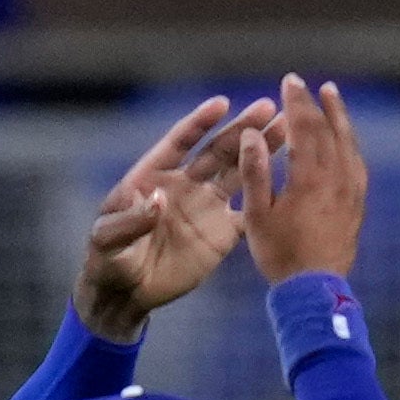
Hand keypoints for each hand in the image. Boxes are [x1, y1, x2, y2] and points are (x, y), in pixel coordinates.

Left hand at [76, 94, 270, 341]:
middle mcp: (185, 183)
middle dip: (242, 130)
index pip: (180, 142)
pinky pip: (250, 213)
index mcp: (155, 174)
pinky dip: (268, 199)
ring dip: (262, 152)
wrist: (125, 293)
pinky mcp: (223, 234)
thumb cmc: (108, 259)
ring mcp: (207, 206)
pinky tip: (291, 183)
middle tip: (268, 107)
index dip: (199, 123)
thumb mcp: (107, 238)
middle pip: (218, 150)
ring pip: (239, 173)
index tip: (221, 105)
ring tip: (287, 128)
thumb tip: (158, 199)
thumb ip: (130, 219)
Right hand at [235, 76, 368, 285]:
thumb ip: (256, 172)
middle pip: (326, 129)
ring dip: (338, 115)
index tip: (289, 81)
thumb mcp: (257, 216)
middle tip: (302, 83)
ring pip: (347, 141)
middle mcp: (335, 177)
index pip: (304, 127)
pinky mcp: (357, 201)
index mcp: (309, 177)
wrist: (314, 289)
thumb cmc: (280, 254)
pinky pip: (356, 160)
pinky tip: (344, 136)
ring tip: (331, 94)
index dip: (296, 102)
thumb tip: (253, 135)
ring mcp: (351, 188)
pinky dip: (349, 140)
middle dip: (313, 103)